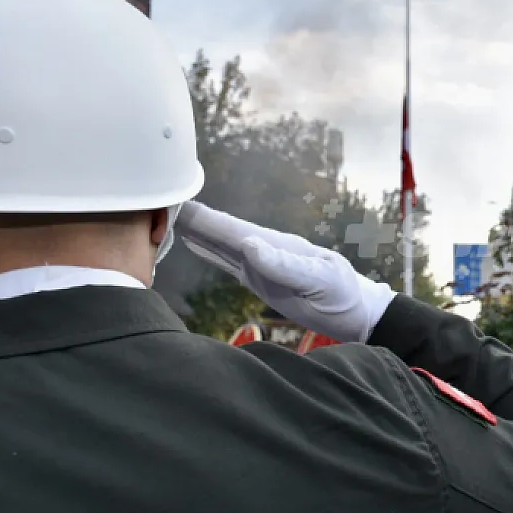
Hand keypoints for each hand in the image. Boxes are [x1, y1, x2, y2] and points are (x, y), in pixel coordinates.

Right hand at [175, 201, 394, 343]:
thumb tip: (248, 245)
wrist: (357, 314)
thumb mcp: (319, 281)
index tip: (176, 201)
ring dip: (193, 230)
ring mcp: (260, 263)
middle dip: (190, 216)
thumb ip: (284, 265)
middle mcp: (264, 249)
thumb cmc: (342, 296)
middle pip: (220, 231)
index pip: (233, 229)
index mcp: (277, 246)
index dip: (204, 217)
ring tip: (163, 215)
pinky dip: (207, 251)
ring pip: (219, 244)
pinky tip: (193, 243)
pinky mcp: (260, 279)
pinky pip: (227, 262)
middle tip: (154, 198)